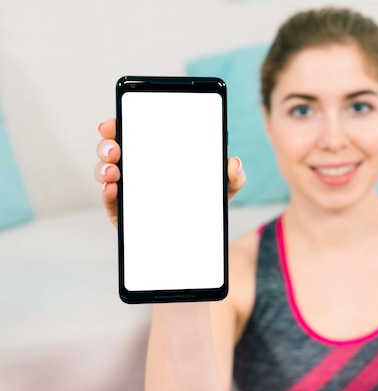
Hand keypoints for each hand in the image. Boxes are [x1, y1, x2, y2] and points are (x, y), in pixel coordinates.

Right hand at [94, 118, 245, 227]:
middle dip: (107, 145)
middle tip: (114, 148)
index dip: (119, 125)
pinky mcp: (124, 216)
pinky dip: (107, 194)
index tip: (113, 124)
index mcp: (157, 156)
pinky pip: (110, 203)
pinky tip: (112, 189)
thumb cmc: (207, 204)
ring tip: (113, 171)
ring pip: (106, 174)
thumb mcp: (224, 187)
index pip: (133, 134)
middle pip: (113, 151)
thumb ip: (235, 175)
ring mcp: (128, 192)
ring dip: (103, 169)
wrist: (202, 239)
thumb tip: (233, 163)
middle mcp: (137, 170)